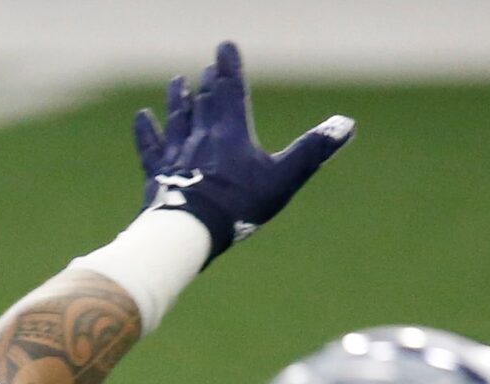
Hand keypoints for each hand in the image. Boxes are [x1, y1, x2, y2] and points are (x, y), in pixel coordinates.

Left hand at [135, 44, 354, 258]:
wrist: (189, 231)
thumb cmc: (239, 205)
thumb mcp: (283, 179)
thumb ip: (313, 151)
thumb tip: (347, 124)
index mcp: (232, 132)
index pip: (232, 91)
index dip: (229, 68)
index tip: (224, 47)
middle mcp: (202, 136)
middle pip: (205, 103)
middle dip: (208, 84)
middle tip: (207, 68)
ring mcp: (177, 155)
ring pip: (178, 119)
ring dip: (179, 100)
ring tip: (177, 82)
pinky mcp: (158, 175)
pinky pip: (151, 148)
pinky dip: (147, 132)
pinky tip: (142, 117)